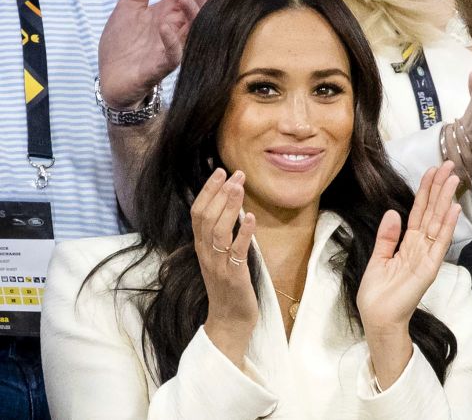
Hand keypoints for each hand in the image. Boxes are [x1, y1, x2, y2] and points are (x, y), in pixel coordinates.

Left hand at [98, 0, 209, 108]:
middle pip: (199, 9)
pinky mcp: (161, 67)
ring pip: (193, 31)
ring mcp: (171, 48)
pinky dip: (172, 41)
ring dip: (192, 14)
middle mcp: (176, 30)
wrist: (110, 78)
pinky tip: (164, 26)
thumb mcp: (129, 4)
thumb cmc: (123, 44)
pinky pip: (174, 56)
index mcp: (170, 14)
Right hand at [190, 169, 256, 367]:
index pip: (197, 213)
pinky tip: (250, 217)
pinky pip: (236, 252)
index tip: (221, 172)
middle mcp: (206, 254)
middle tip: (236, 173)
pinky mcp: (234, 277)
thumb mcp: (221, 258)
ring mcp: (218, 266)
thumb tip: (232, 209)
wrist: (229, 322)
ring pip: (218, 231)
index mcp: (201, 248)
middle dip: (219, 193)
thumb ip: (222, 236)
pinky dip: (243, 233)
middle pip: (205, 217)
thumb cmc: (229, 288)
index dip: (208, 191)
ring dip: (229, 207)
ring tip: (240, 188)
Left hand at [357, 161, 460, 387]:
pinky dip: (448, 225)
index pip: (420, 212)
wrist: (378, 318)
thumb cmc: (377, 293)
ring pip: (438, 222)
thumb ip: (387, 236)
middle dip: (440, 188)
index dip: (426, 191)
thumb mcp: (378, 258)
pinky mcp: (429, 268)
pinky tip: (453, 208)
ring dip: (446, 200)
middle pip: (432, 212)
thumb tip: (394, 211)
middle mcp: (421, 247)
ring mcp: (427, 256)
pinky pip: (439, 243)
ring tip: (453, 178)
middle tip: (448, 165)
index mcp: (408, 244)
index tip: (432, 170)